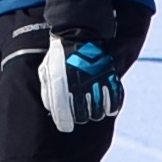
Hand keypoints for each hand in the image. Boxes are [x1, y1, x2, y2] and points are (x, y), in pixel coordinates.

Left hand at [35, 0, 127, 127]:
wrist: (78, 34)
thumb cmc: (59, 56)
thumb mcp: (47, 72)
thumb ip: (47, 93)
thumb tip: (50, 111)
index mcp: (61, 85)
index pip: (63, 114)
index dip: (64, 123)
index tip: (65, 126)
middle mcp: (79, 85)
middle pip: (83, 116)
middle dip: (80, 118)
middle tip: (79, 115)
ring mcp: (95, 81)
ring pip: (99, 111)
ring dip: (95, 113)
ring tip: (92, 110)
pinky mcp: (109, 77)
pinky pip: (114, 100)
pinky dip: (111, 107)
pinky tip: (106, 106)